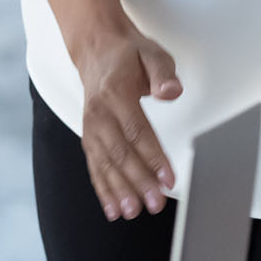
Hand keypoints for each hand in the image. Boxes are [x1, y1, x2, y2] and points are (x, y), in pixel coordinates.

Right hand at [67, 24, 180, 218]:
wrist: (97, 48)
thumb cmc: (128, 54)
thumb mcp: (152, 54)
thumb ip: (163, 73)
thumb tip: (171, 91)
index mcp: (116, 93)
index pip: (137, 130)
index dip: (153, 157)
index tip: (167, 177)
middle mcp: (99, 113)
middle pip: (120, 153)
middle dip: (138, 181)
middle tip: (154, 202)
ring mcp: (91, 126)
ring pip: (105, 164)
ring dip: (118, 190)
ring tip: (132, 211)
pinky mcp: (90, 137)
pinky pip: (94, 166)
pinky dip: (102, 189)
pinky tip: (113, 207)